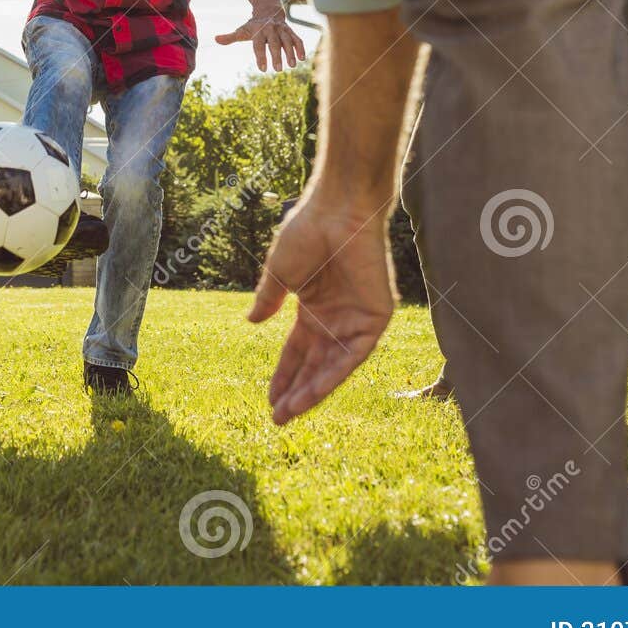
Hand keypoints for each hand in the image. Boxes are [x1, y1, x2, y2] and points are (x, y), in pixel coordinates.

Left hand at [216, 6, 306, 71]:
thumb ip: (230, 37)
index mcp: (258, 31)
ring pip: (288, 41)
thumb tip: (216, 39)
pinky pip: (297, 39)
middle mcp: (271, 30)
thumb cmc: (253, 25)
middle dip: (277, 56)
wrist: (268, 9)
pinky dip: (301, 47)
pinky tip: (303, 58)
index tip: (263, 69)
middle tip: (278, 69)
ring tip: (293, 65)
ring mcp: (282, 30)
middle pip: (274, 43)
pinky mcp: (291, 31)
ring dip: (291, 53)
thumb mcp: (242, 30)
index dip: (261, 56)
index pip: (259, 45)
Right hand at [247, 195, 394, 424]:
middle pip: (316, 364)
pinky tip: (312, 392)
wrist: (338, 210)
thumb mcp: (280, 273)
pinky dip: (334, 375)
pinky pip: (355, 355)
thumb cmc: (308, 232)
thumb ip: (268, 299)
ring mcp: (357, 318)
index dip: (284, 375)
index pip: (298, 351)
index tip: (268, 399)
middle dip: (297, 391)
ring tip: (290, 412)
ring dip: (313, 391)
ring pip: (335, 366)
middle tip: (277, 417)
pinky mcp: (376, 316)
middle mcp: (337, 317)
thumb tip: (251, 322)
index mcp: (315, 307)